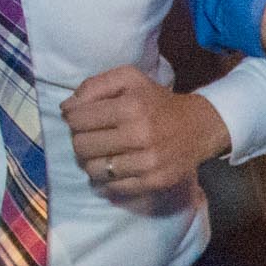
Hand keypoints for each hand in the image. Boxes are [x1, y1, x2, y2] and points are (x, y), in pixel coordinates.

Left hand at [64, 66, 231, 203]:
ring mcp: (148, 162)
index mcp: (131, 106)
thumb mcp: (129, 79)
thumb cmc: (157, 101)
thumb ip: (94, 85)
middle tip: (93, 137)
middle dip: (81, 140)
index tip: (84, 119)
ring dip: (93, 162)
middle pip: (81, 146)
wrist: (199, 127)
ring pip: (94, 169)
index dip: (74, 118)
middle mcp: (139, 135)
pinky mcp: (154, 181)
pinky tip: (116, 167)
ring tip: (104, 153)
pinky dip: (108, 179)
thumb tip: (66, 109)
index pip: (77, 119)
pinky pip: (113, 187)